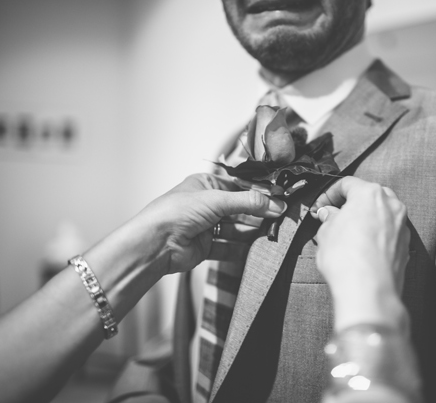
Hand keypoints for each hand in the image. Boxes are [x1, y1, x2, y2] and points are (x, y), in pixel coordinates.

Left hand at [137, 173, 286, 273]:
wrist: (155, 244)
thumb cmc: (176, 212)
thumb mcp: (217, 200)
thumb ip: (249, 202)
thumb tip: (277, 205)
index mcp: (206, 185)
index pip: (239, 187)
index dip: (259, 194)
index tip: (279, 200)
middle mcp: (206, 205)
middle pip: (239, 209)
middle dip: (258, 214)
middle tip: (280, 218)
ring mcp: (205, 227)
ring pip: (235, 229)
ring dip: (251, 232)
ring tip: (272, 234)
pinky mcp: (205, 247)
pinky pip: (228, 247)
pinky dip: (241, 249)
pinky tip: (256, 250)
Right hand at [310, 177, 410, 330]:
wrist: (369, 291)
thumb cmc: (347, 258)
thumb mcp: (326, 232)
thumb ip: (329, 218)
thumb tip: (329, 215)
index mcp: (371, 194)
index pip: (348, 184)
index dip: (330, 194)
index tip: (322, 205)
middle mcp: (391, 205)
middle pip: (369, 196)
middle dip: (351, 205)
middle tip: (334, 217)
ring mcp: (402, 226)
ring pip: (381, 215)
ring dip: (365, 220)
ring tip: (347, 234)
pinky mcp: (405, 246)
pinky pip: (388, 233)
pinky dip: (376, 235)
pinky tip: (362, 248)